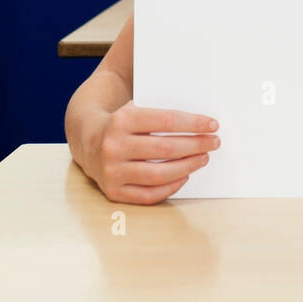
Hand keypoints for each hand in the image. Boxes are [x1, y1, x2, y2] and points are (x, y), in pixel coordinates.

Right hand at [88, 103, 219, 203]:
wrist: (88, 139)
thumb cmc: (122, 122)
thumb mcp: (135, 106)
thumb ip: (161, 110)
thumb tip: (201, 120)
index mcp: (122, 120)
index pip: (167, 121)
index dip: (194, 123)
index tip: (213, 125)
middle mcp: (114, 146)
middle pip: (166, 148)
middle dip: (196, 145)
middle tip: (214, 142)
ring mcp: (112, 171)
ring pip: (159, 174)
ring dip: (187, 166)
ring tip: (203, 158)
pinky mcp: (112, 191)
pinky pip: (148, 195)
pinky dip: (170, 187)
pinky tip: (184, 176)